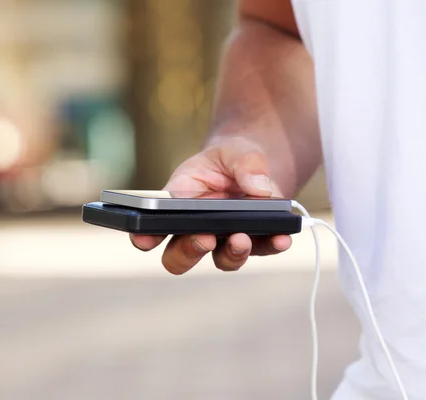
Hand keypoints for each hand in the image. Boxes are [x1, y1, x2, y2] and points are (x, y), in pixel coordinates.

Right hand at [130, 137, 292, 274]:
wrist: (256, 166)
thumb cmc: (231, 157)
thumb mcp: (235, 150)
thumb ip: (245, 164)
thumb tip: (259, 188)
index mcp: (178, 203)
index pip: (151, 227)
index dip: (144, 236)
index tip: (146, 238)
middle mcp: (196, 229)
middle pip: (179, 257)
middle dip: (189, 251)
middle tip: (204, 238)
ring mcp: (224, 240)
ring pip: (221, 261)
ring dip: (232, 254)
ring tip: (242, 238)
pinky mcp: (254, 241)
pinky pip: (261, 250)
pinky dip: (271, 246)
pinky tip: (282, 237)